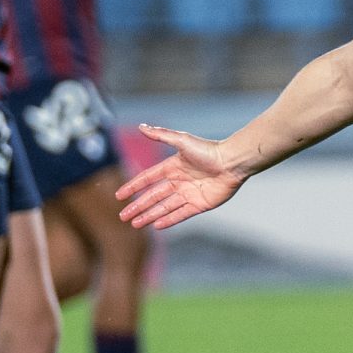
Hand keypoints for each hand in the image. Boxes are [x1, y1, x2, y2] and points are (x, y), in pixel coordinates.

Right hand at [115, 125, 245, 229]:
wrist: (232, 162)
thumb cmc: (209, 150)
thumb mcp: (182, 140)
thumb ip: (161, 135)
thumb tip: (141, 126)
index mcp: (172, 166)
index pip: (147, 179)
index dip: (133, 186)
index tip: (119, 196)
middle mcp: (178, 181)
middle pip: (153, 196)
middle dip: (138, 206)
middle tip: (123, 217)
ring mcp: (188, 194)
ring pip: (164, 207)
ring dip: (149, 215)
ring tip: (135, 224)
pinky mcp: (199, 204)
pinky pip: (180, 214)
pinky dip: (168, 220)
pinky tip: (156, 226)